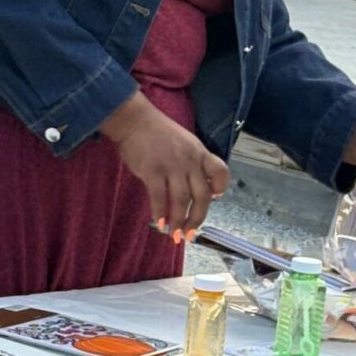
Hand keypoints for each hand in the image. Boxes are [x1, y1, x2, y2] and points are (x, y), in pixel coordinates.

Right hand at [100, 93, 228, 238]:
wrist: (135, 120)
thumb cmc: (158, 134)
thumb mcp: (184, 143)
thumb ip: (191, 164)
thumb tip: (191, 192)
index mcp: (200, 153)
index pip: (220, 172)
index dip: (220, 187)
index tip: (214, 198)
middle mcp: (190, 161)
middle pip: (202, 195)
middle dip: (197, 218)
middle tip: (190, 234)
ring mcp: (172, 166)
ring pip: (181, 200)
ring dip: (178, 220)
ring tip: (174, 234)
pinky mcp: (153, 170)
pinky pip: (160, 197)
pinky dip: (160, 212)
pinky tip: (158, 222)